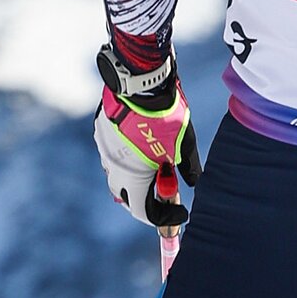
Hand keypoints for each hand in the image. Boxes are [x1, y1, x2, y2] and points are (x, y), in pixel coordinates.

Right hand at [93, 72, 201, 228]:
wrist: (141, 80)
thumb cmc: (166, 115)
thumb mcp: (185, 144)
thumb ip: (188, 167)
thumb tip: (195, 181)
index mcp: (132, 178)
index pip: (144, 212)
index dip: (165, 217)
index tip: (182, 212)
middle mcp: (112, 168)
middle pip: (129, 197)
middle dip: (149, 199)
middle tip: (168, 193)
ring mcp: (104, 149)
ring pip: (119, 174)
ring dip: (138, 178)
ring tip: (158, 167)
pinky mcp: (101, 131)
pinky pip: (114, 154)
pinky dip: (129, 158)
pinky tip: (144, 145)